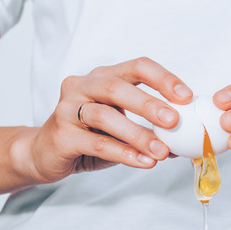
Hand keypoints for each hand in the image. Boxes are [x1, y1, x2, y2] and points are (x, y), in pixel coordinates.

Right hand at [17, 57, 192, 182]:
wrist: (44, 154)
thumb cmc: (88, 137)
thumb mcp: (121, 129)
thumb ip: (148, 130)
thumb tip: (185, 143)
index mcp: (102, 77)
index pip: (136, 67)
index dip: (163, 78)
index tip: (186, 97)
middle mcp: (82, 86)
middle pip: (117, 87)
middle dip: (149, 104)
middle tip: (174, 121)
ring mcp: (68, 109)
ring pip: (105, 116)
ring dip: (138, 135)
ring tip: (162, 152)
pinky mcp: (62, 135)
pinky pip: (97, 143)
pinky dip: (123, 153)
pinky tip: (144, 162)